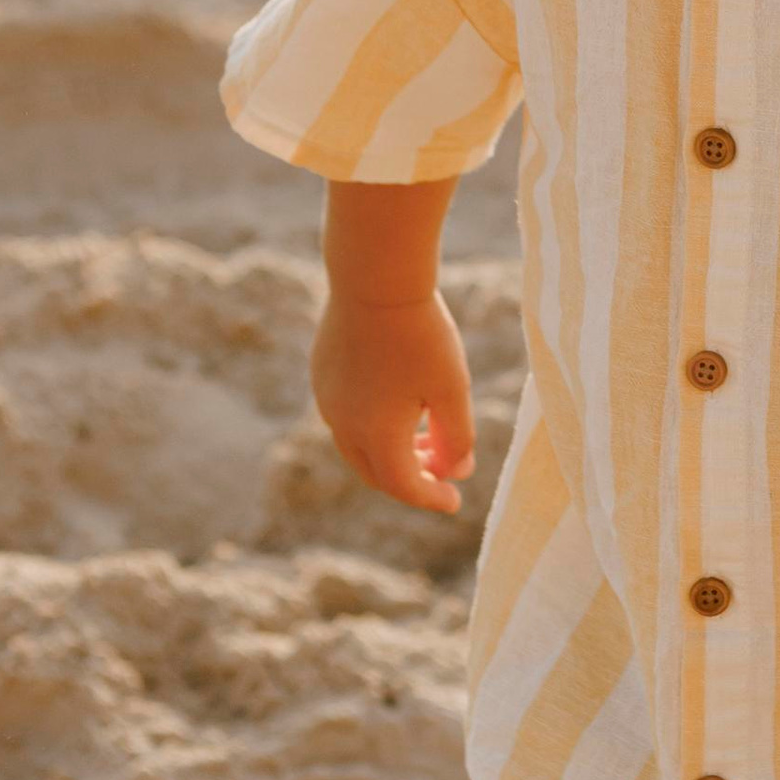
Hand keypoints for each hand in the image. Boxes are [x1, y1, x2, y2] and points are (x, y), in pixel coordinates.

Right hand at [312, 292, 474, 515]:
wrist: (374, 277)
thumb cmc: (421, 333)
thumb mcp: (452, 387)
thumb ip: (457, 436)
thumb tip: (456, 472)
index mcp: (376, 435)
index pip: (404, 486)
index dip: (431, 498)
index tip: (455, 502)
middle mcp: (343, 424)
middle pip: (377, 473)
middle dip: (412, 478)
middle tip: (443, 469)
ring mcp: (327, 399)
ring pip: (359, 445)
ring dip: (392, 451)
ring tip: (428, 435)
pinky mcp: (323, 374)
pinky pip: (347, 416)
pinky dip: (375, 425)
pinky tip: (402, 402)